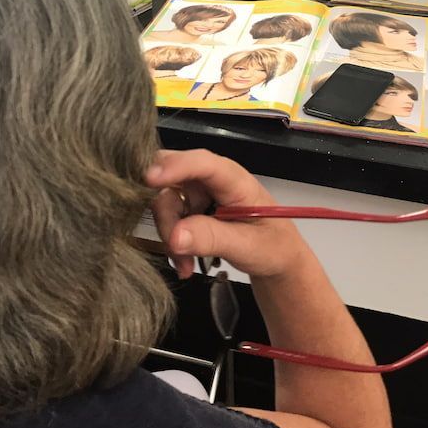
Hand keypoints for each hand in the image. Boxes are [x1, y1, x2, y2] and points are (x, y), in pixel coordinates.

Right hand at [146, 149, 315, 279]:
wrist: (277, 258)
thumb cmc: (272, 246)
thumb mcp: (248, 246)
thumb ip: (212, 238)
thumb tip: (174, 236)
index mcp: (235, 180)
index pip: (204, 163)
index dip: (177, 166)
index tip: (150, 179)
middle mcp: (213, 180)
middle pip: (173, 177)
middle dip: (165, 211)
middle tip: (173, 243)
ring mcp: (199, 194)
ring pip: (164, 201)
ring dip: (169, 234)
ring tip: (186, 265)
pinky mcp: (190, 209)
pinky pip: (167, 219)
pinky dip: (171, 242)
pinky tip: (184, 264)